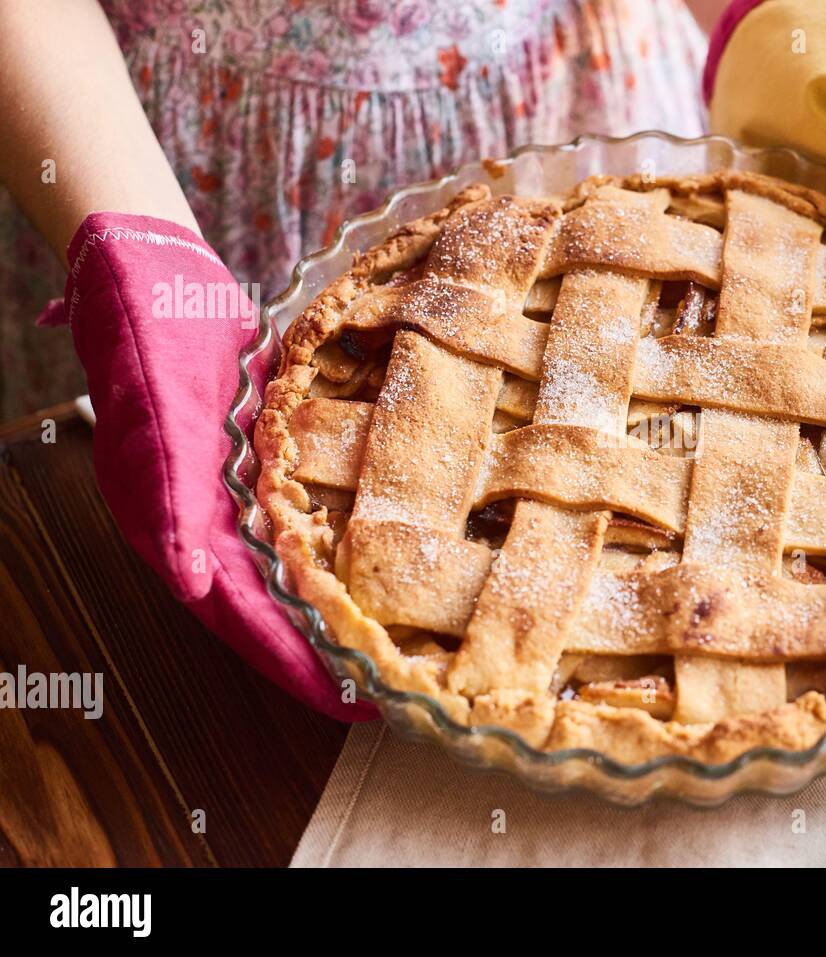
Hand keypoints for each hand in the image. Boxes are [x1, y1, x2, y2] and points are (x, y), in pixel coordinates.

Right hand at [51, 211, 371, 720]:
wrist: (154, 276)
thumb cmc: (143, 338)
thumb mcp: (151, 418)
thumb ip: (166, 503)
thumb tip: (193, 583)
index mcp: (177, 524)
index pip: (243, 617)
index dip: (294, 665)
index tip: (350, 707)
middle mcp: (206, 522)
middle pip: (271, 610)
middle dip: (322, 658)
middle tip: (386, 698)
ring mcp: (230, 496)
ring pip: (286, 575)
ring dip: (327, 618)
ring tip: (385, 653)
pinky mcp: (253, 464)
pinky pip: (294, 527)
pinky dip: (326, 560)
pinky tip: (364, 573)